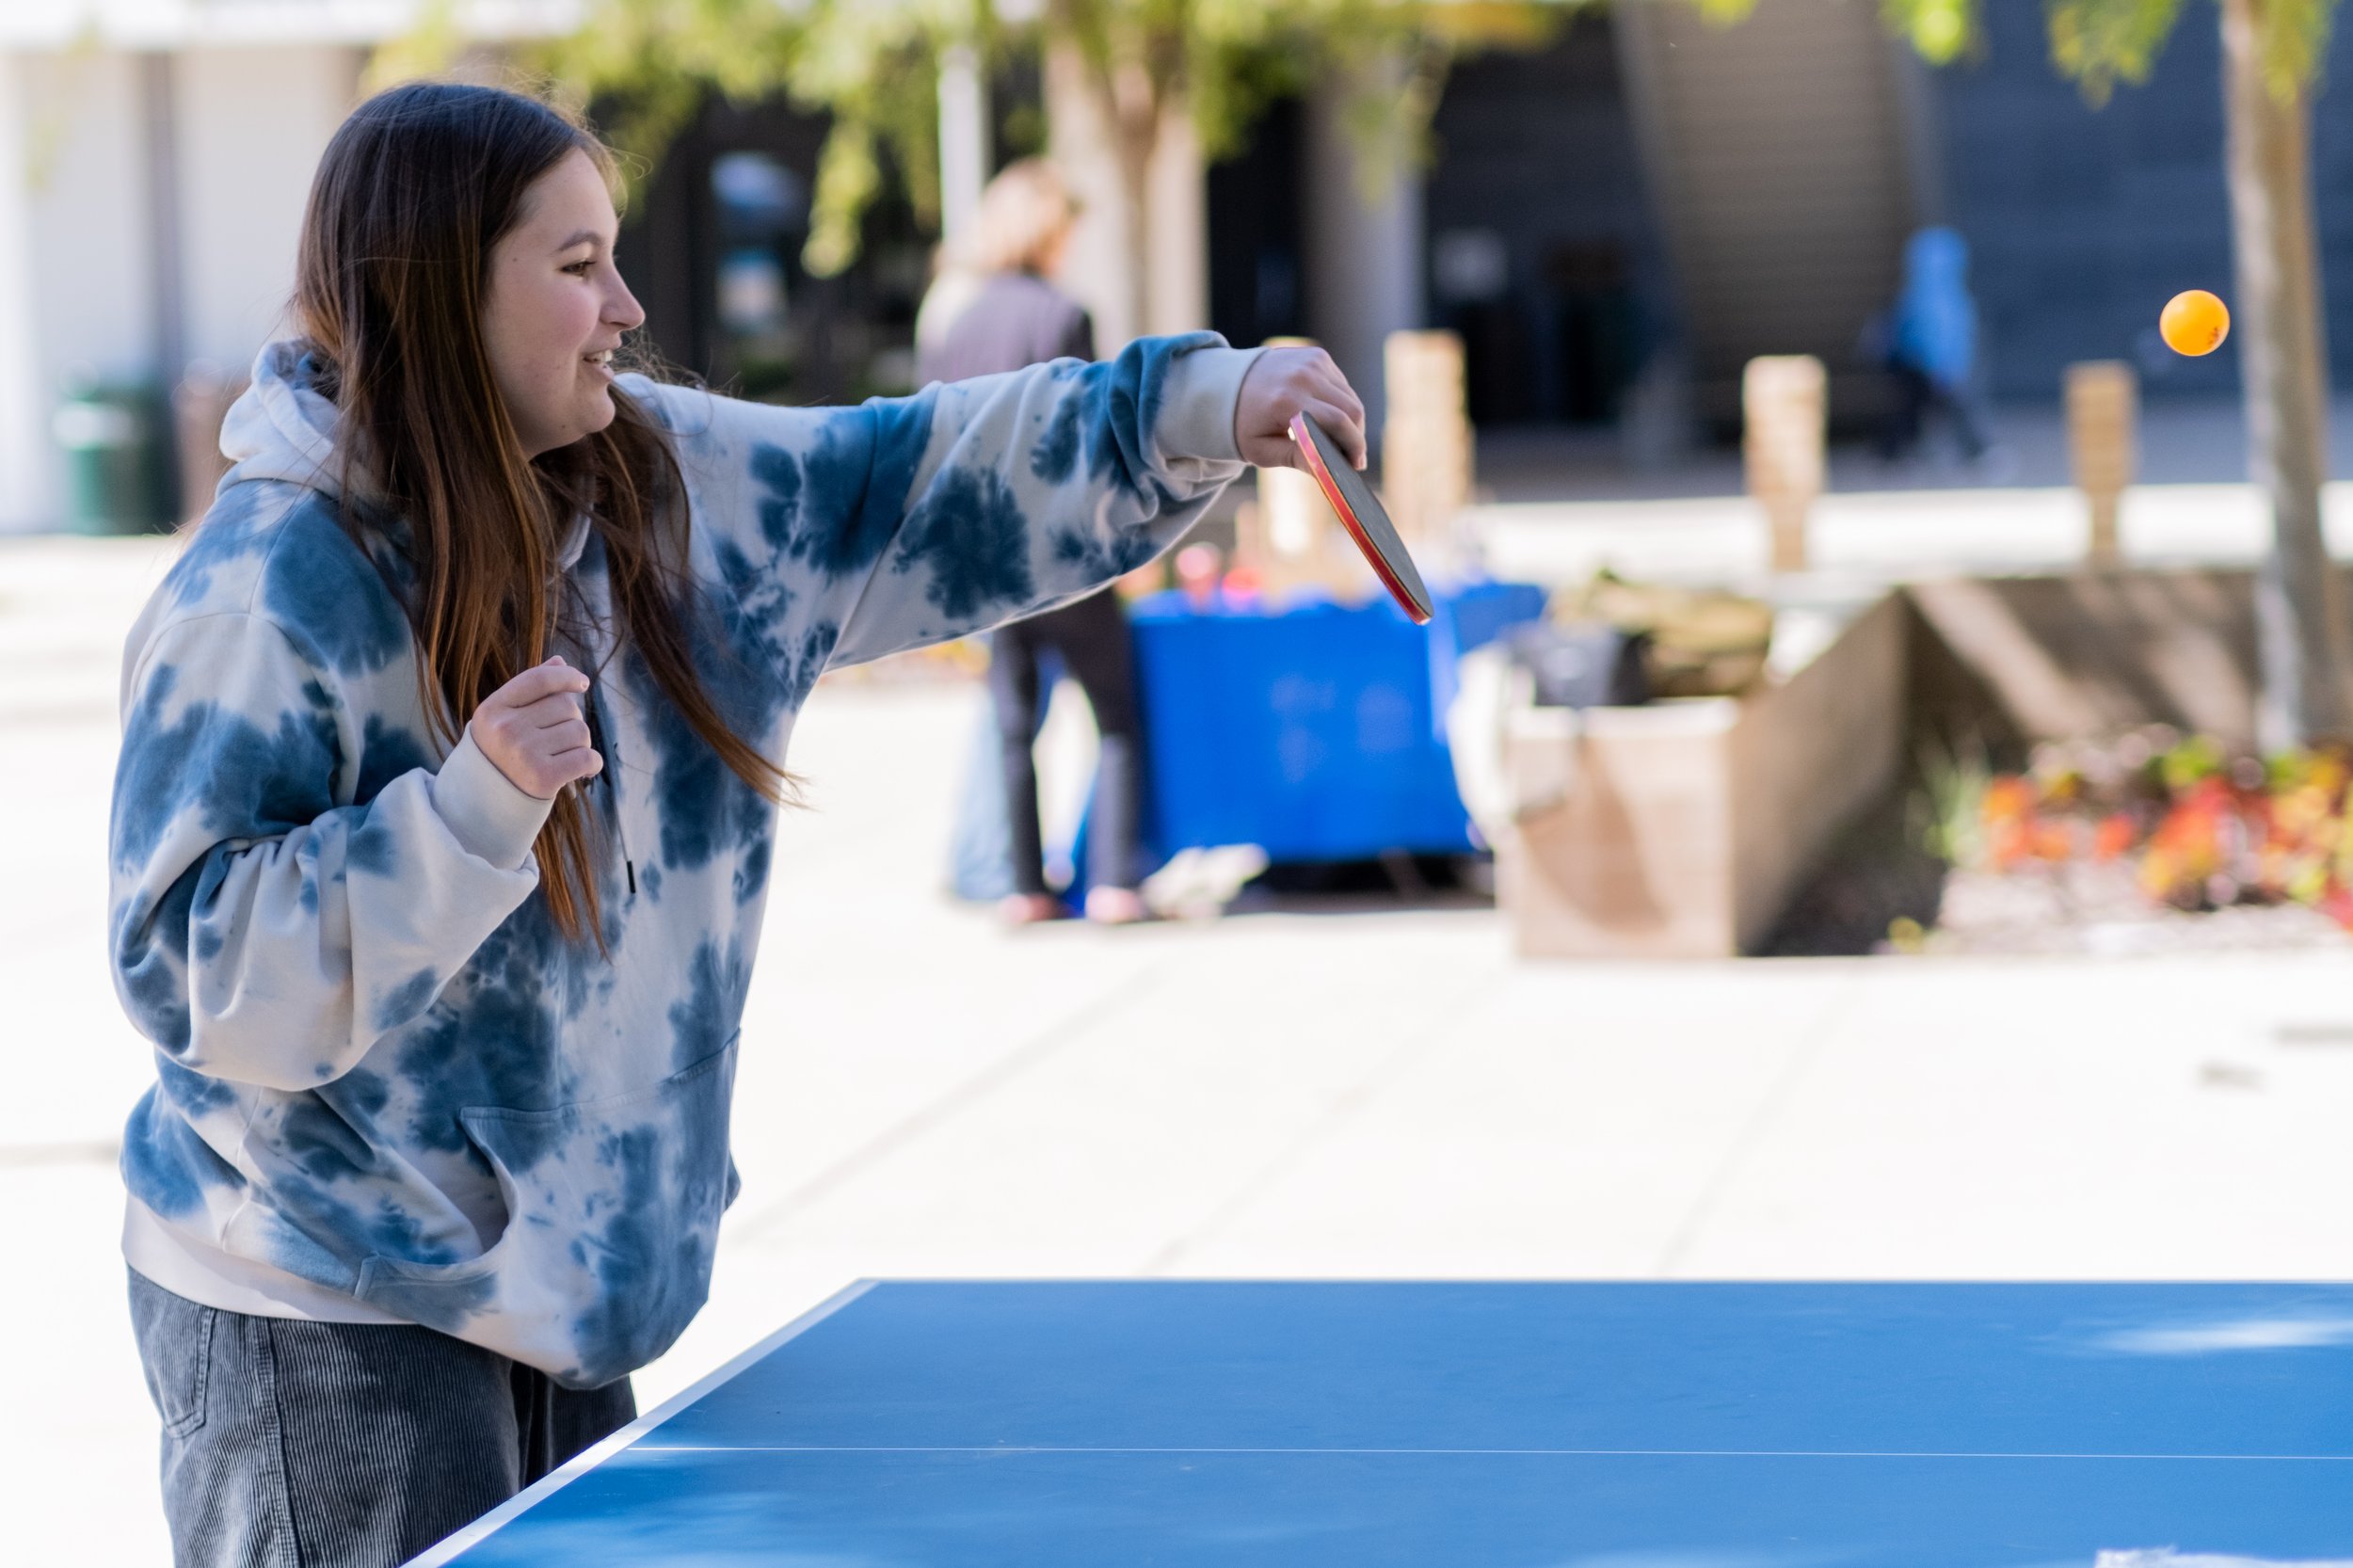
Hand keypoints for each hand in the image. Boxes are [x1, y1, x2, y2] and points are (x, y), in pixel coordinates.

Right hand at [469, 656, 601, 799]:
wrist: (486, 805)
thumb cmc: (500, 755)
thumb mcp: (504, 718)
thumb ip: (530, 690)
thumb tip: (560, 660)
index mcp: (492, 709)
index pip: (539, 679)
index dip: (566, 676)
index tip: (582, 682)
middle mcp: (506, 729)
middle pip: (566, 706)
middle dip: (571, 720)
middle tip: (558, 740)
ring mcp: (524, 753)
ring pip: (580, 731)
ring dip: (580, 744)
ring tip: (562, 757)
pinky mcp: (543, 777)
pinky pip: (587, 757)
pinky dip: (592, 764)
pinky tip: (583, 770)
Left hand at [1234, 346, 1366, 472]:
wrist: (1227, 385)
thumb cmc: (1244, 424)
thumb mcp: (1262, 451)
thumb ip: (1297, 460)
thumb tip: (1331, 472)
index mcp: (1287, 401)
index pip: (1338, 421)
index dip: (1354, 445)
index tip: (1356, 466)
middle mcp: (1303, 376)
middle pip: (1351, 409)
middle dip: (1356, 437)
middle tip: (1351, 458)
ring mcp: (1311, 361)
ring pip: (1350, 397)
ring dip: (1350, 421)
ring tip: (1338, 440)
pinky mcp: (1316, 355)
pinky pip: (1341, 384)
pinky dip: (1340, 403)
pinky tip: (1327, 416)